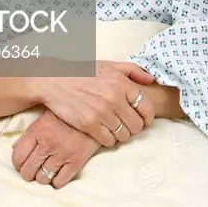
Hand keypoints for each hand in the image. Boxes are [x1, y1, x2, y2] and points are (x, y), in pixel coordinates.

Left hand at [11, 109, 98, 188]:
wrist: (94, 110)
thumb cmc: (68, 113)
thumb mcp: (45, 116)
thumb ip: (30, 132)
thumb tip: (16, 148)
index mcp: (38, 130)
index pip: (17, 157)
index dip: (18, 163)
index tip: (23, 163)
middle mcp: (47, 144)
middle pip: (27, 172)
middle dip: (29, 172)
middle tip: (34, 168)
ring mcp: (61, 154)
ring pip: (42, 179)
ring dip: (43, 177)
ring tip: (47, 170)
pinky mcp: (76, 161)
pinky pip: (59, 182)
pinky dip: (57, 181)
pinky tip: (59, 173)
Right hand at [37, 61, 155, 147]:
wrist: (56, 80)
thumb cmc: (84, 72)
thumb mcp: (109, 65)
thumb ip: (132, 71)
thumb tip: (151, 80)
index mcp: (121, 83)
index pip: (146, 106)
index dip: (148, 116)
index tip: (144, 119)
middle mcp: (114, 98)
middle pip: (137, 125)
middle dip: (135, 127)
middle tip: (128, 124)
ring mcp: (101, 113)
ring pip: (124, 135)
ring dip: (122, 134)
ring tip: (116, 128)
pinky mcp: (89, 125)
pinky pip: (109, 141)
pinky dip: (109, 140)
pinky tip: (105, 132)